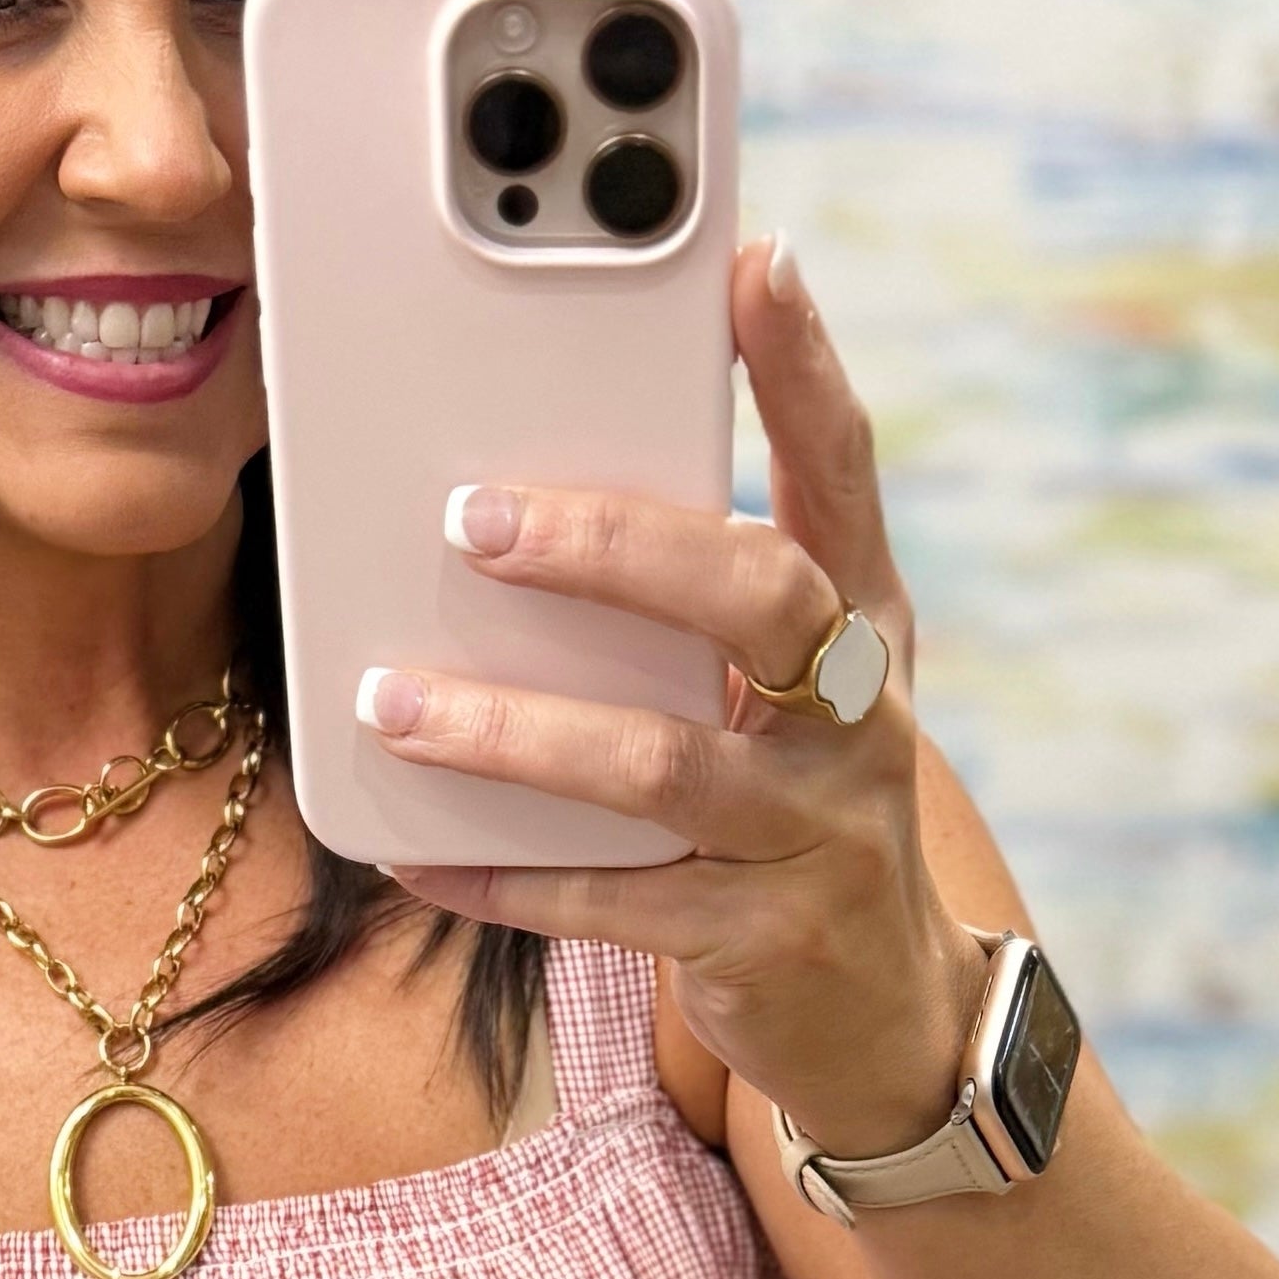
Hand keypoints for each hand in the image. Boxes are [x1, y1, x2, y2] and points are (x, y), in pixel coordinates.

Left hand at [368, 235, 982, 1157]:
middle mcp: (859, 719)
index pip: (845, 473)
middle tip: (477, 522)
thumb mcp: (791, 695)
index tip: (754, 261)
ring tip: (393, 700)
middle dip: (617, 549)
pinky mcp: (758, 942)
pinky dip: (501, 877)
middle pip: (760, 599)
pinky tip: (412, 854)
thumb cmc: (797, 811)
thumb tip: (522, 498)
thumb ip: (704, 604)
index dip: (804, 368)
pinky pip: (610, 904)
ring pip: (663, 767)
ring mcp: (815, 836)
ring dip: (515, 732)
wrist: (885, 1017)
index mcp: (865, 627)